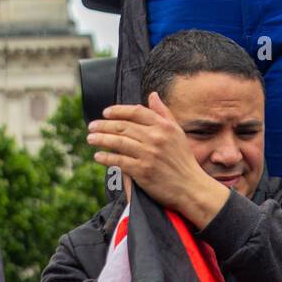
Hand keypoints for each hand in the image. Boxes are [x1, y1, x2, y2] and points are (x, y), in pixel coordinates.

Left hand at [86, 93, 227, 228]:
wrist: (191, 187)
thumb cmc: (183, 159)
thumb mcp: (177, 132)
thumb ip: (163, 113)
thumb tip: (152, 95)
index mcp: (164, 126)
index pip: (136, 112)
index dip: (118, 110)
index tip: (105, 113)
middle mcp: (156, 137)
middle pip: (123, 126)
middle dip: (104, 125)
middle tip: (91, 126)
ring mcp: (148, 154)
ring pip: (118, 142)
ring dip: (101, 139)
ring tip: (90, 139)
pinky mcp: (143, 171)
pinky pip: (119, 161)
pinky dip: (106, 158)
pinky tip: (98, 156)